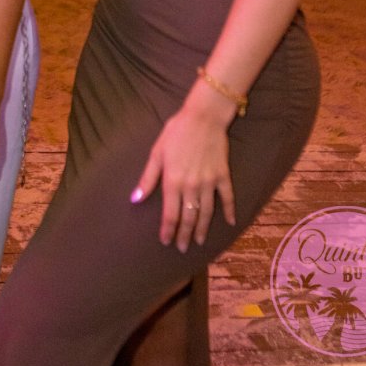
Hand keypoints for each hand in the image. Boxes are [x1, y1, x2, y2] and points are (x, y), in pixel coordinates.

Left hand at [130, 101, 235, 252]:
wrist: (203, 117)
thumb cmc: (176, 132)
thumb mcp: (157, 152)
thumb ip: (148, 178)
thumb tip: (135, 199)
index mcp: (173, 181)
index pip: (170, 214)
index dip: (168, 230)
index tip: (166, 241)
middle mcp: (191, 186)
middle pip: (188, 217)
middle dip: (185, 235)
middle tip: (183, 248)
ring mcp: (209, 182)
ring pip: (206, 212)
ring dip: (202, 228)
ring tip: (200, 241)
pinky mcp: (223, 175)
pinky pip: (227, 197)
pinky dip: (229, 210)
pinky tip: (230, 222)